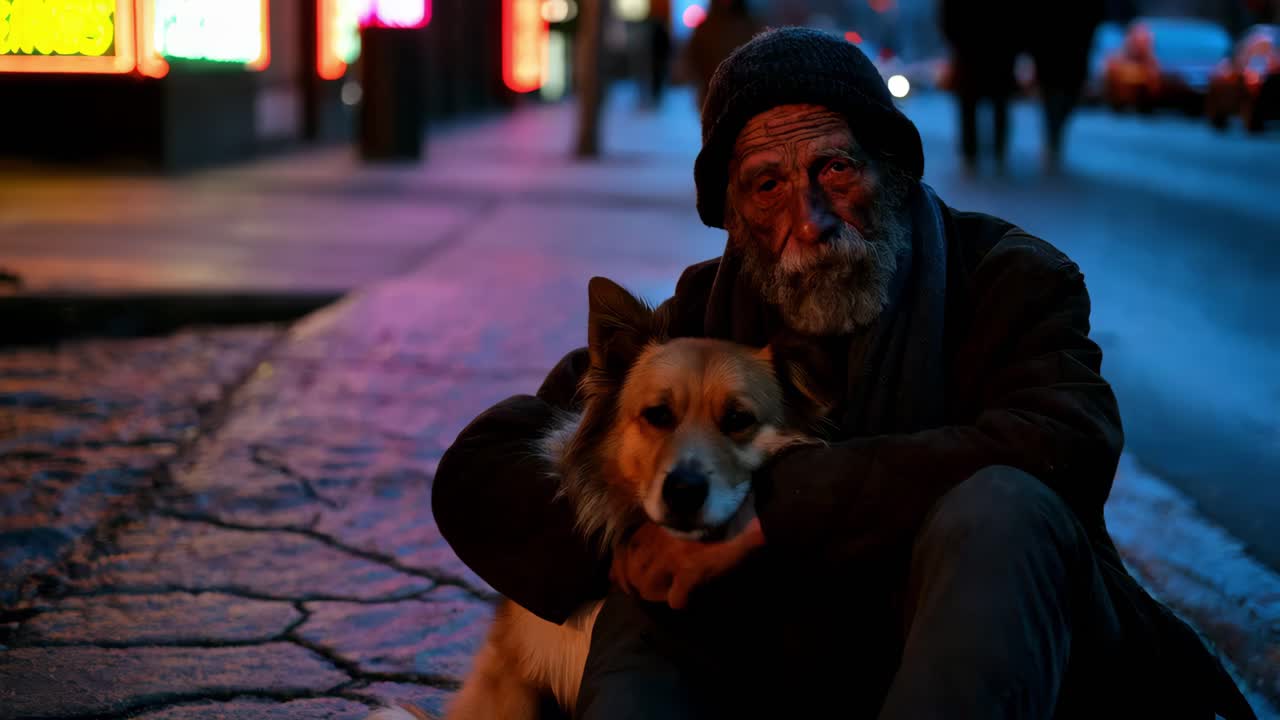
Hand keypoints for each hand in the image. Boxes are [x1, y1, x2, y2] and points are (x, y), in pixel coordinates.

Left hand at [610, 519, 766, 609]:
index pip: (620, 551)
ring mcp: (671, 556)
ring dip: (658, 595)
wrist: (741, 517)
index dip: (620, 570)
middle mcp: (655, 541)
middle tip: (652, 591)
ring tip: (671, 593)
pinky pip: (675, 598)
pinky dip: (680, 601)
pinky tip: (689, 597)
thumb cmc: (708, 516)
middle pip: (632, 573)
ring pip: (647, 588)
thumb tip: (625, 561)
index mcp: (651, 526)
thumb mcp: (675, 521)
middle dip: (638, 586)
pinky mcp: (689, 571)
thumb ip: (652, 535)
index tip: (622, 581)